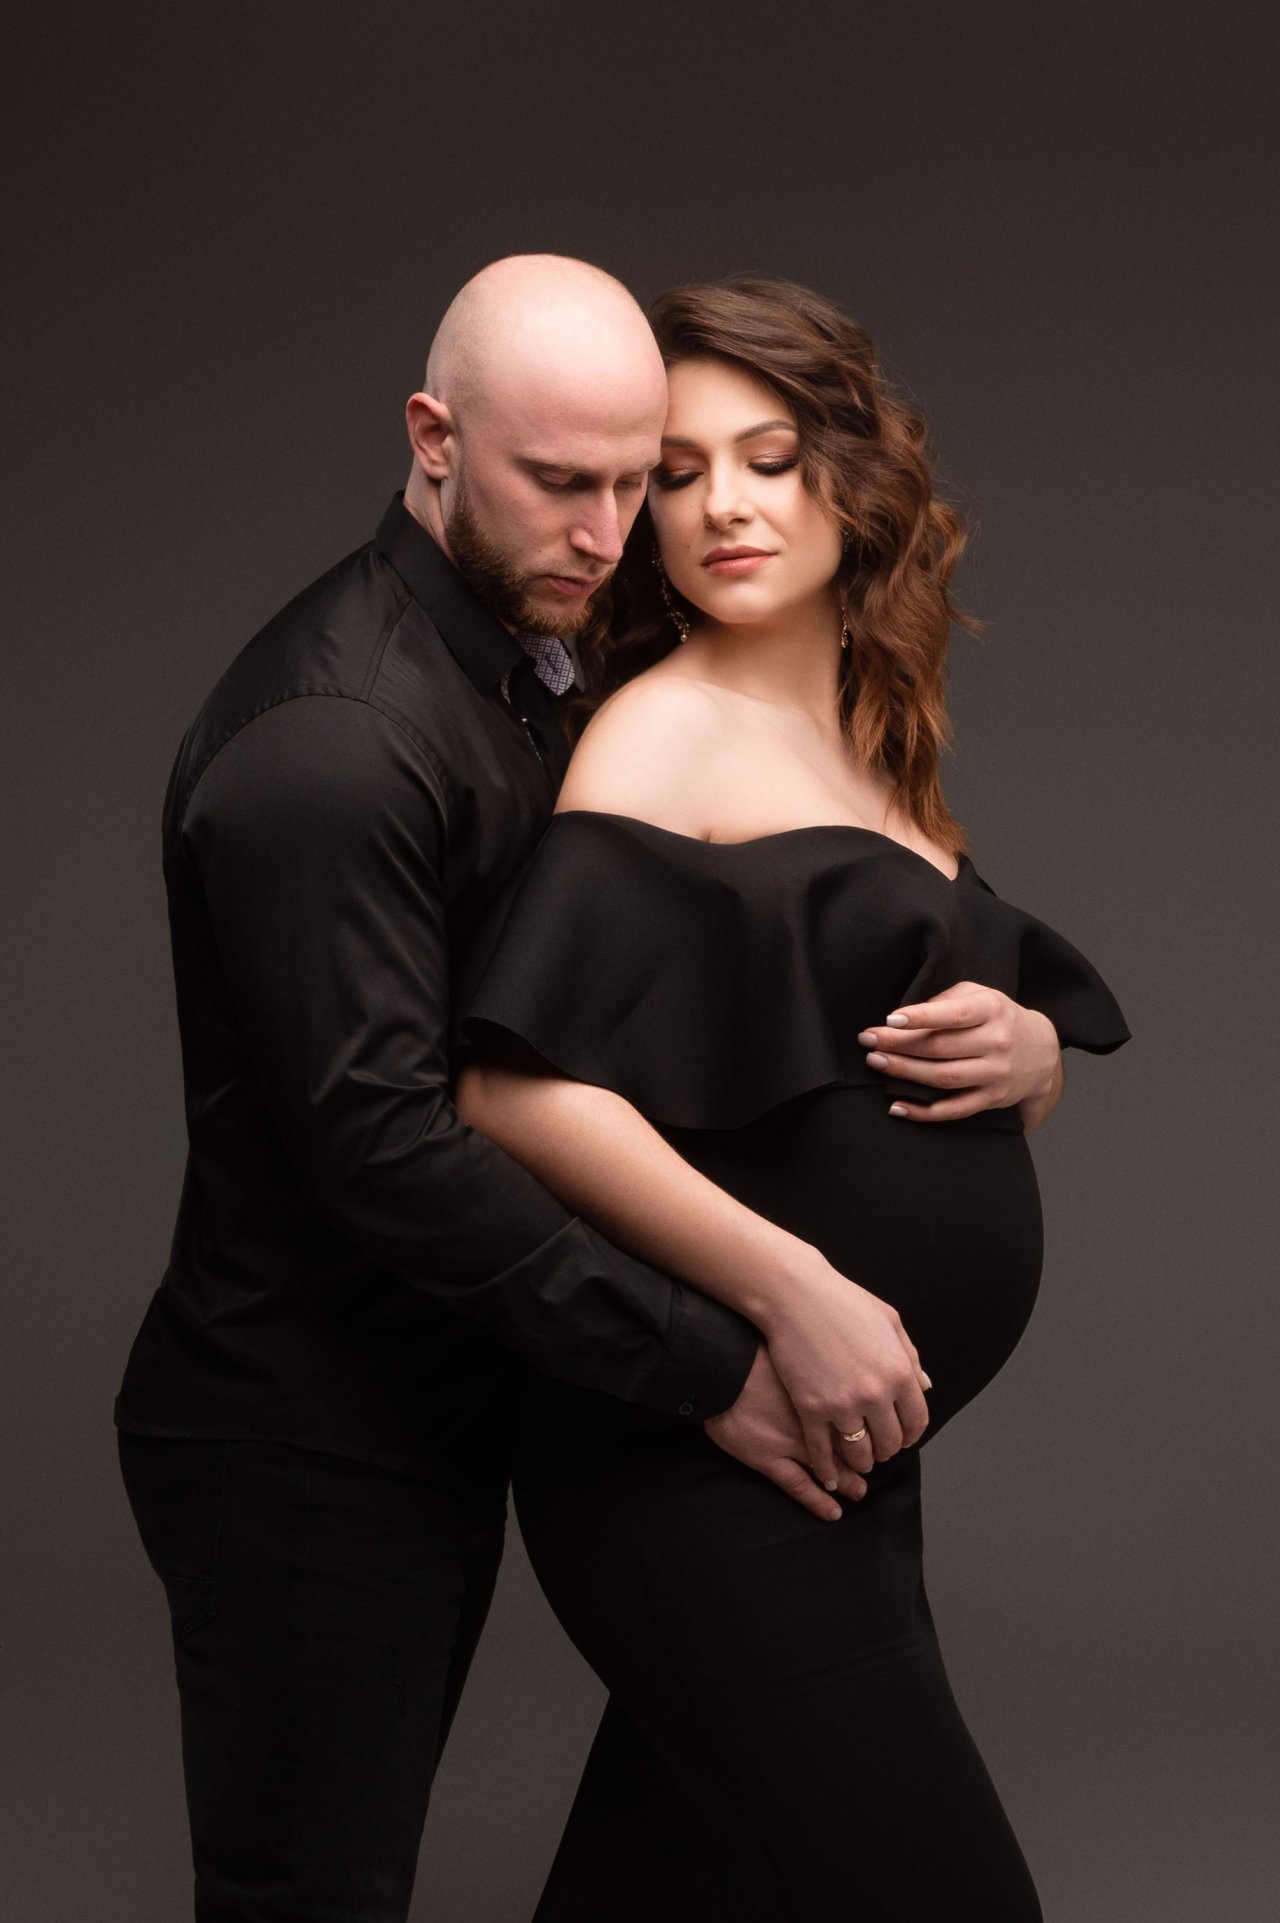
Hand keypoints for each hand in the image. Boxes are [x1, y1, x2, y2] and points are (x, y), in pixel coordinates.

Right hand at [705, 1344, 868, 1522]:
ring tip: (860, 1490)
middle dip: (866, 1456)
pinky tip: (833, 1512)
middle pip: (851, 1445)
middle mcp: (815, 1422)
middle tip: (877, 1462)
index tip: (882, 1429)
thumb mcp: (796, 1343)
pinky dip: (818, 1501)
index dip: (873, 1426)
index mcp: (825, 1394)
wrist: (720, 1368)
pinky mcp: (769, 1459)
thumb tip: (840, 1348)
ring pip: (831, 1469)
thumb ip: (820, 1354)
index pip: (860, 1416)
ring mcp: (792, 1444)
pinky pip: (800, 1486)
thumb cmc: (753, 1349)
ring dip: (848, 1482)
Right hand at [755, 1253, 930, 1489]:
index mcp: (899, 1372)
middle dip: (886, 1450)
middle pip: (889, 1442)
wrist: (794, 1294)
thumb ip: (910, 1356)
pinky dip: (826, 1467)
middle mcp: (876, 1394)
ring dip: (860, 1462)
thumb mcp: (889, 1320)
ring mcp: (842, 1404)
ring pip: (859, 1452)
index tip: (902, 1438)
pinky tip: (828, 1473)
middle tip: (878, 1450)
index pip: (916, 1421)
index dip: (911, 1435)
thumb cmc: (842, 1301)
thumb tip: (925, 1386)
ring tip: (856, 1460)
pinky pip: (822, 1450)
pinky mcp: (810, 1409)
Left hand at [858, 981, 1061, 1122]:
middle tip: (868, 1041)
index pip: (953, 1014)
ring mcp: (996, 1073)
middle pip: (940, 1047)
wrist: (1040, 1051)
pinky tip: (897, 1106)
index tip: (890, 1020)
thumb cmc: (998, 1017)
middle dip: (899, 1045)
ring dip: (905, 1072)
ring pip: (943, 1077)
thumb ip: (945, 1001)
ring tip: (876, 1062)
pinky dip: (923, 1112)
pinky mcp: (992, 1099)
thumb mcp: (979, 995)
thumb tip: (905, 1017)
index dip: (920, 1018)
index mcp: (991, 1010)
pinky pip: (953, 1110)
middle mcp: (997, 1042)